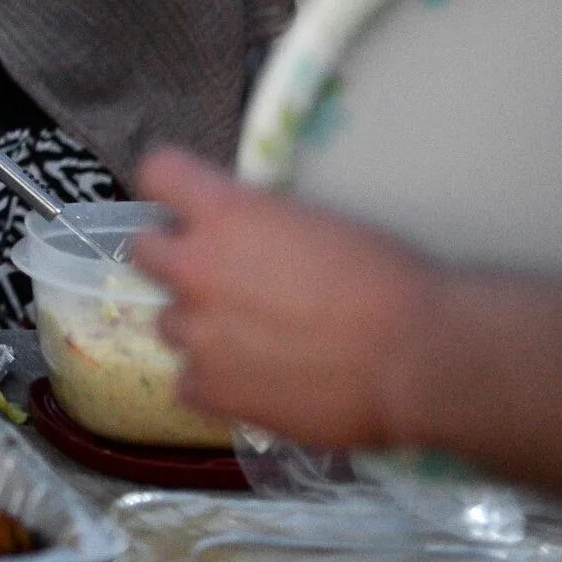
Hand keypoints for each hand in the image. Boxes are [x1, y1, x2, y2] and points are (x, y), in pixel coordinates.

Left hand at [130, 149, 439, 449]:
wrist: (418, 357)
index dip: (174, 186)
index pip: (158, 171)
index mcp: (226, 213)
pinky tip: (255, 381)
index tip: (189, 201)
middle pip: (142, 250)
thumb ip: (257, 224)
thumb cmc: (387, 279)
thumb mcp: (316, 222)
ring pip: (168, 321)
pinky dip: (214, 381)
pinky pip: (187, 381)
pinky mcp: (209, 390)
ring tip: (251, 340)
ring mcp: (196, 333)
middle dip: (174, 257)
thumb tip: (239, 234)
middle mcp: (196, 268)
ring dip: (200, 326)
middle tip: (217, 275)